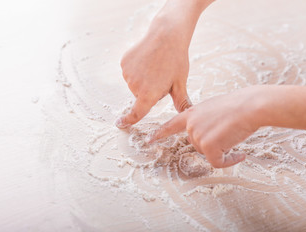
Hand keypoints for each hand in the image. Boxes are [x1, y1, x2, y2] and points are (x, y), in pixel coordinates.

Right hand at [116, 0, 214, 127]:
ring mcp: (128, 73)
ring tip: (156, 65)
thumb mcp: (180, 83)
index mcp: (149, 94)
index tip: (120, 124)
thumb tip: (185, 116)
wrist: (166, 34)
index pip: (136, 113)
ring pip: (136, 83)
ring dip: (144, 79)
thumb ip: (180, 102)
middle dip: (150, 91)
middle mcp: (135, 86)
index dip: (128, 120)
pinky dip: (138, 69)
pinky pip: (131, 72)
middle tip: (162, 77)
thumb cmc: (176, 60)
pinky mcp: (124, 62)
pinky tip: (148, 59)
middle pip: (141, 96)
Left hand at [147, 87, 265, 167]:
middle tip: (228, 132)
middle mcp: (191, 125)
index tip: (148, 140)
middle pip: (197, 145)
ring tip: (235, 135)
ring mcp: (198, 135)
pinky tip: (240, 155)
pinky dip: (229, 161)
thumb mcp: (214, 108)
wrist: (250, 106)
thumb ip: (204, 120)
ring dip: (223, 150)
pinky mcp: (208, 146)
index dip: (159, 133)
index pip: (171, 125)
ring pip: (208, 153)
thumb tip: (208, 135)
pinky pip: (217, 162)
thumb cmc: (238, 105)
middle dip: (213, 143)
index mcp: (192, 113)